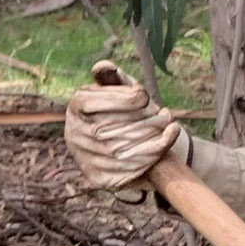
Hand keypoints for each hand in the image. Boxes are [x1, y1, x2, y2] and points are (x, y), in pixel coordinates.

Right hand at [64, 73, 182, 192]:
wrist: (136, 147)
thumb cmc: (129, 112)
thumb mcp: (123, 90)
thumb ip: (114, 77)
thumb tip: (102, 66)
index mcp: (76, 108)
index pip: (93, 102)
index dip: (122, 99)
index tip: (145, 96)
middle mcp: (74, 135)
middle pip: (109, 127)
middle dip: (143, 119)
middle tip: (164, 114)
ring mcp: (85, 159)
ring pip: (121, 149)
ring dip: (152, 135)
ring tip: (169, 124)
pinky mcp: (99, 179)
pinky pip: (128, 168)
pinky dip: (156, 151)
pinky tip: (170, 136)